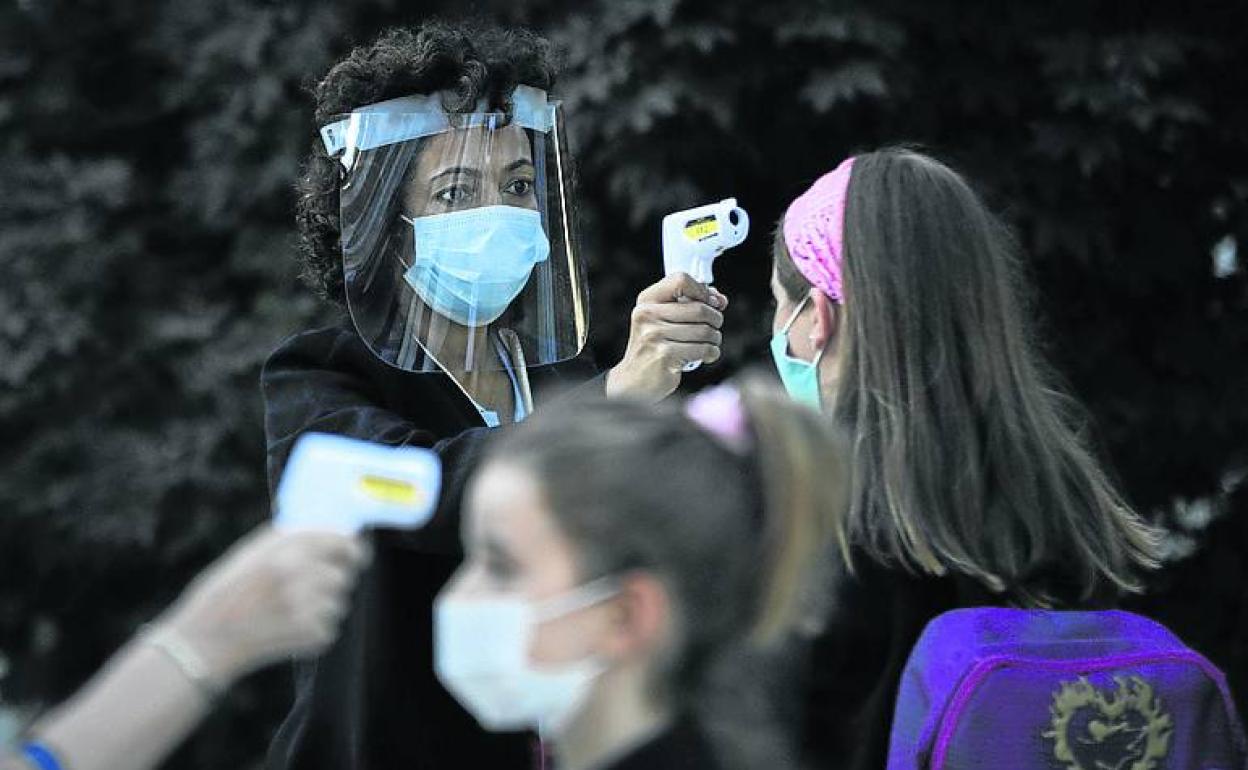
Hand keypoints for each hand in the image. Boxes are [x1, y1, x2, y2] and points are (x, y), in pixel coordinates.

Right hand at [156, 526, 369, 685]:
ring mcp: (308, 604)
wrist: (203, 640)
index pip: (342, 539)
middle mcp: (300, 571)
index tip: (354, 555)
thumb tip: (334, 533)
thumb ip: (291, 540)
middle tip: (310, 590)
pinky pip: (327, 628)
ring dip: (320, 609)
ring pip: (337, 603)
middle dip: (331, 582)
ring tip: (284, 614)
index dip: (351, 548)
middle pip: (343, 574)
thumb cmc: (226, 593)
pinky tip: (282, 632)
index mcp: (287, 546)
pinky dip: (311, 633)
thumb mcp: (252, 552)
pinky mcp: (311, 633)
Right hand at [606, 273, 726, 402]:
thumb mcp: (664, 319)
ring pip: (705, 331)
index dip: (702, 291)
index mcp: (647, 301)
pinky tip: (705, 355)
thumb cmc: (654, 347)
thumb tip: (720, 300)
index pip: (680, 280)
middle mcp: (647, 315)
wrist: (634, 380)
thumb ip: (691, 304)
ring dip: (714, 339)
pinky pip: (703, 349)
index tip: (709, 302)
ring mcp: (654, 336)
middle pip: (699, 309)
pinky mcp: (665, 356)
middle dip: (715, 319)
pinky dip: (711, 353)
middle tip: (713, 327)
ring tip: (708, 343)